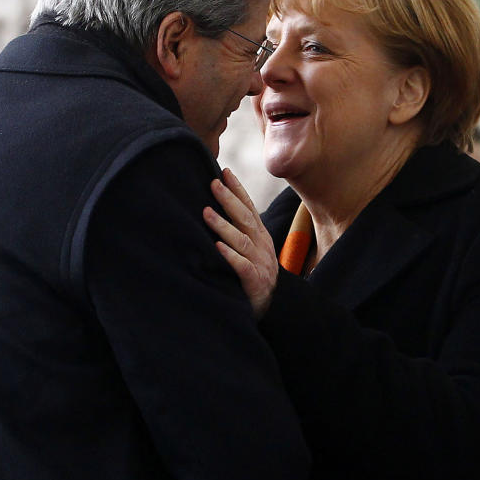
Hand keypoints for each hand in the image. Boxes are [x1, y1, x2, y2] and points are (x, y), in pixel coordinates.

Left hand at [203, 168, 278, 317]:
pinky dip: (229, 256)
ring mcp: (260, 263)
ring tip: (206, 213)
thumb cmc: (254, 275)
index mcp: (260, 236)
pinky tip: (217, 247)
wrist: (273, 307)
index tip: (224, 172)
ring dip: (223, 225)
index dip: (238, 189)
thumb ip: (239, 231)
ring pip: (241, 240)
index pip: (249, 207)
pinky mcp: (255, 282)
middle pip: (245, 218)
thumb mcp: (250, 249)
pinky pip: (242, 266)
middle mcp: (261, 246)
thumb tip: (215, 208)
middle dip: (229, 199)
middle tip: (213, 184)